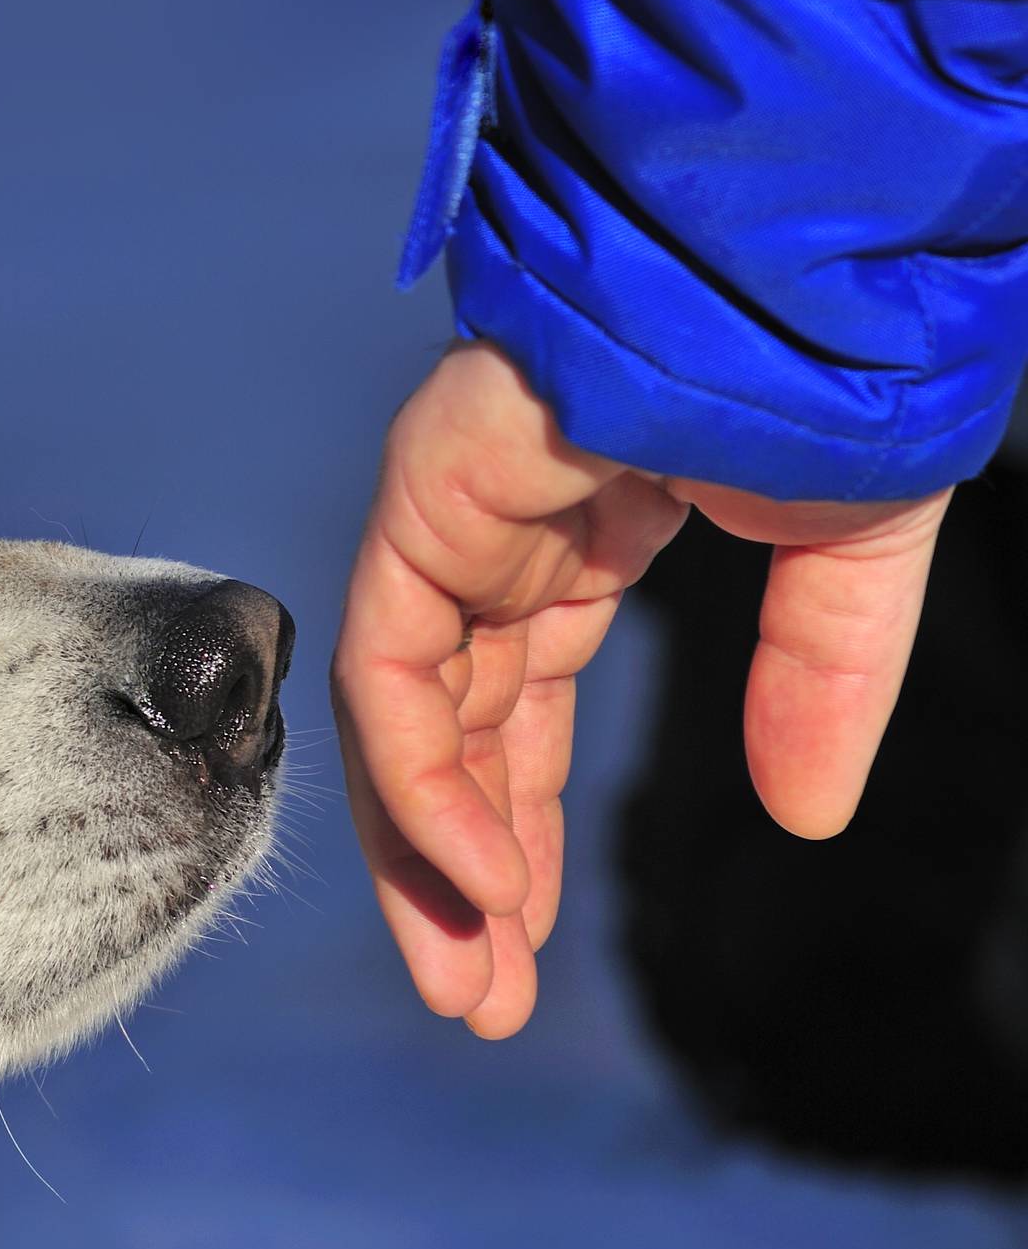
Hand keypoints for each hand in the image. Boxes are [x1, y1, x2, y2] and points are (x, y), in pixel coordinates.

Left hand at [332, 344, 951, 1037]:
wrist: (804, 247)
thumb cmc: (828, 364)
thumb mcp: (850, 555)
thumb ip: (823, 679)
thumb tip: (808, 816)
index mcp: (577, 549)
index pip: (518, 719)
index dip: (522, 835)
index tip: (526, 946)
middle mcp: (497, 549)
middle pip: (453, 740)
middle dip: (465, 876)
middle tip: (479, 1001)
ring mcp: (449, 523)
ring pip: (407, 723)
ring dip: (432, 860)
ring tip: (467, 989)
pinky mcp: (425, 501)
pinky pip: (399, 669)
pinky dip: (431, 779)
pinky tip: (484, 881)